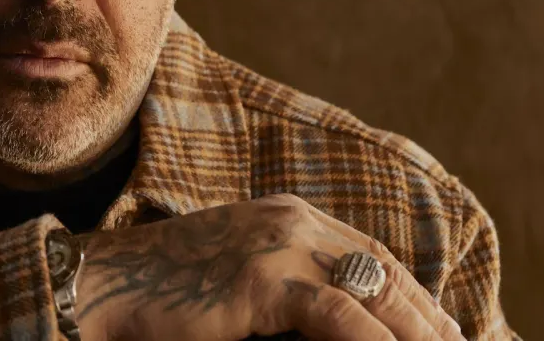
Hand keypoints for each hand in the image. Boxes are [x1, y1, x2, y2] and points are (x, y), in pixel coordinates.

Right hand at [74, 194, 464, 340]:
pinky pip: (336, 313)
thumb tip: (328, 318)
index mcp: (287, 215)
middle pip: (382, 270)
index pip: (371, 254)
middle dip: (427, 318)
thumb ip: (282, 284)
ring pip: (372, 290)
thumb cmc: (163, 289)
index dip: (412, 296)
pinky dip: (373, 340)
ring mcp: (277, 246)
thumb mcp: (235, 273)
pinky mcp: (260, 279)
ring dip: (415, 333)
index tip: (440, 331)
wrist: (104, 283)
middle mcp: (291, 220)